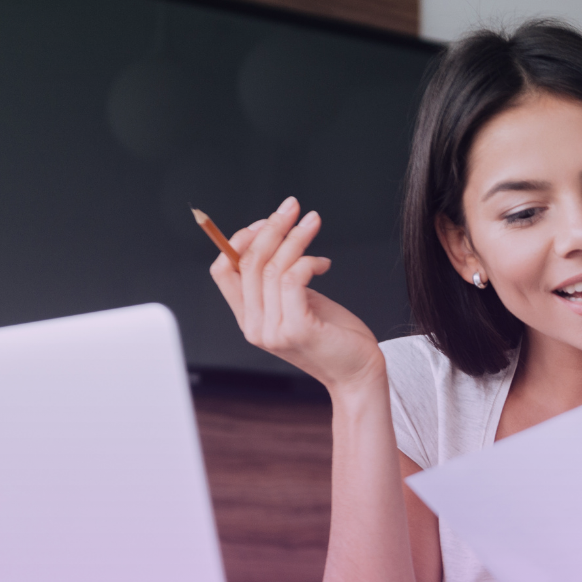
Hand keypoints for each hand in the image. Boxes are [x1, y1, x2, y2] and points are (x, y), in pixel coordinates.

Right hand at [209, 195, 382, 392]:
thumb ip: (280, 282)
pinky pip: (292, 279)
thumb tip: (276, 239)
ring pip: (272, 267)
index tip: (267, 221)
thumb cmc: (334, 336)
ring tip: (313, 222)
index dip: (239, 240)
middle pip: (248, 262)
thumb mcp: (300, 303)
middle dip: (271, 227)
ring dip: (295, 237)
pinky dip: (308, 261)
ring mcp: (273, 330)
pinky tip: (324, 263)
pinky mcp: (297, 329)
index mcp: (249, 318)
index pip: (223, 271)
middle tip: (292, 206)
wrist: (358, 374)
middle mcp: (254, 326)